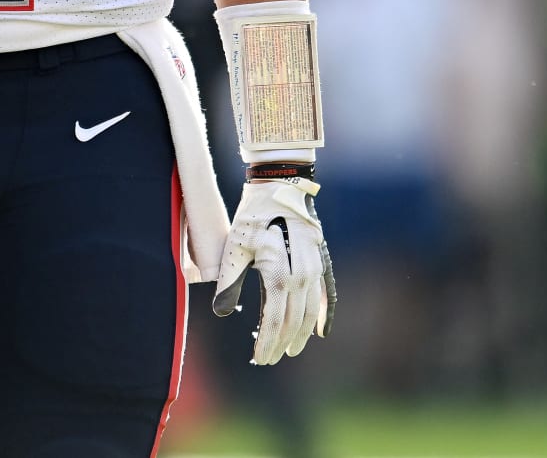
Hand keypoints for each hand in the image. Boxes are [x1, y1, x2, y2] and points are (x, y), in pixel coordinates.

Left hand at [212, 177, 335, 363]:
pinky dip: (324, 314)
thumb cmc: (252, 216)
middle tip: (270, 359)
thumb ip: (230, 281)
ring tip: (289, 349)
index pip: (275, 320)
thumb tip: (220, 312)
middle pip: (294, 321)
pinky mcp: (321, 262)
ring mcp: (315, 269)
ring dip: (300, 334)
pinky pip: (325, 294)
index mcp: (279, 273)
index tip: (259, 359)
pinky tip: (320, 331)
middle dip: (281, 343)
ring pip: (311, 312)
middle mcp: (302, 275)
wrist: (281, 186)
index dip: (267, 342)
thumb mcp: (234, 246)